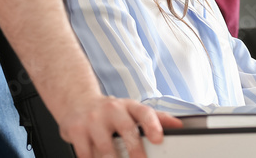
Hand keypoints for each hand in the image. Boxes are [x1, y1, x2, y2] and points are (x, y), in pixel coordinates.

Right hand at [58, 95, 181, 157]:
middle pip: (126, 130)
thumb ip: (155, 118)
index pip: (144, 112)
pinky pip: (86, 154)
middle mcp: (112, 109)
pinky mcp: (76, 130)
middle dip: (135, 151)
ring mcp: (93, 120)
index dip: (153, 125)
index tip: (159, 139)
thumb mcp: (131, 110)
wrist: (77, 102)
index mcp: (128, 106)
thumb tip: (179, 125)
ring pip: (106, 148)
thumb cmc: (110, 111)